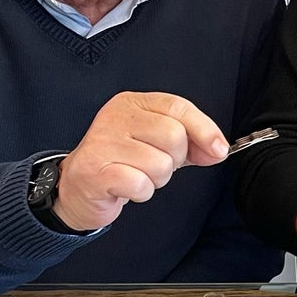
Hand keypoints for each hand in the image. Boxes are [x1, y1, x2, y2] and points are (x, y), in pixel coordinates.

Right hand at [54, 92, 228, 231]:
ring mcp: (102, 143)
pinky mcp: (95, 170)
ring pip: (160, 164)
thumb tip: (217, 149)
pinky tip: (126, 187)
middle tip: (155, 164)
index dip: (204, 129)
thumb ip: (191, 143)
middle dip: (175, 159)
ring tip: (137, 175)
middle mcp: (115, 117)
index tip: (219, 149)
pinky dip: (141, 192)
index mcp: (132, 104)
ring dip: (157, 179)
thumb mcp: (158, 144)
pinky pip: (141, 184)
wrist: (78, 187)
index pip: (178, 107)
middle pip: (174, 135)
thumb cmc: (122, 162)